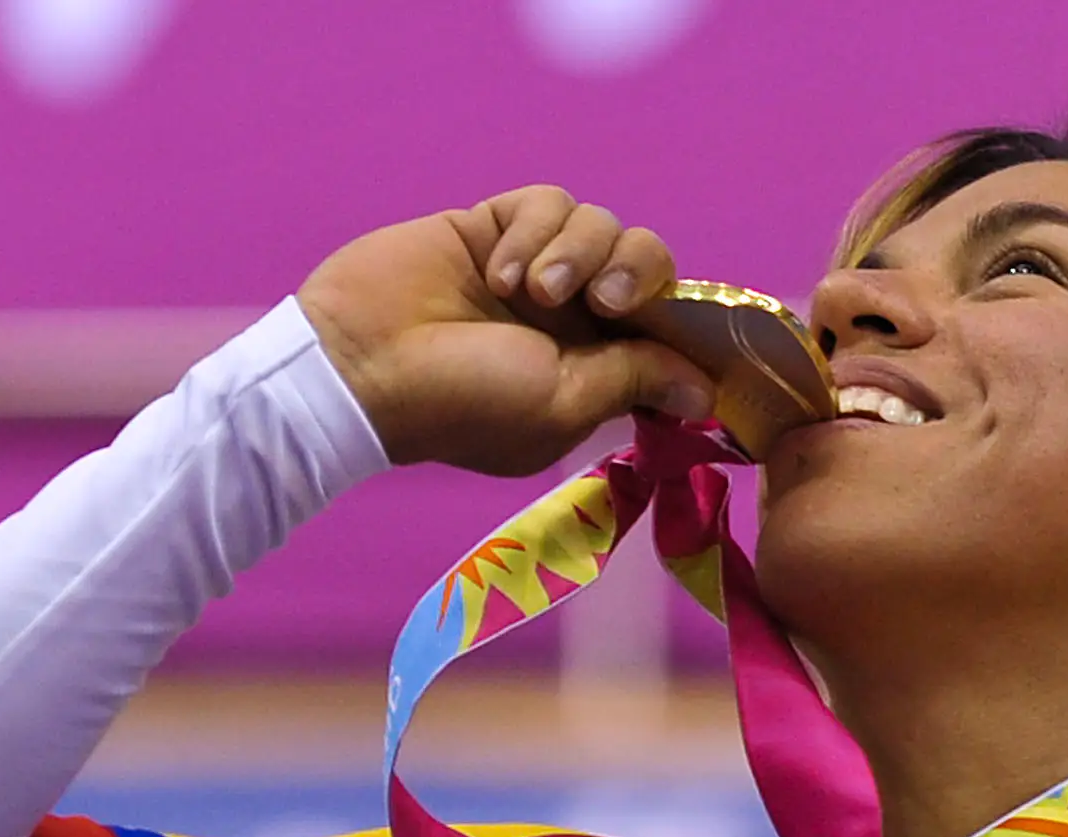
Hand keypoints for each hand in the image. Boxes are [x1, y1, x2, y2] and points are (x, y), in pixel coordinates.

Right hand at [299, 186, 715, 475]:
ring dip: (577, 253)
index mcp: (597, 373)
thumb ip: (634, 379)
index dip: (685, 318)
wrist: (362, 362)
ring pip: (603, 225)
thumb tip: (705, 392)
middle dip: (637, 274)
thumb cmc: (463, 401)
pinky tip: (497, 271)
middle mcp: (573, 321)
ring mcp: (536, 270)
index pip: (667, 329)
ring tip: (531, 291)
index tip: (690, 324)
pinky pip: (550, 203)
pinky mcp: (498, 228)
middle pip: (647, 265)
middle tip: (603, 303)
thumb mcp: (563, 402)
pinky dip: (533, 232)